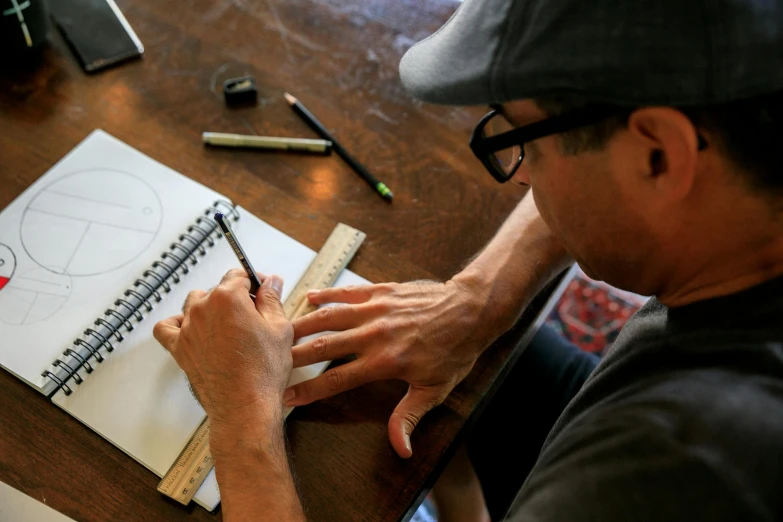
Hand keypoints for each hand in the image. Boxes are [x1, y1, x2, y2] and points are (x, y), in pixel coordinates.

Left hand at [153, 269, 293, 433]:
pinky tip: (191, 329)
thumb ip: (272, 299)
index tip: (262, 291)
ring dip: (210, 308)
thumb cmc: (263, 371)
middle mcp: (203, 308)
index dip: (254, 282)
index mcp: (228, 297)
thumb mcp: (280, 328)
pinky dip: (176, 325)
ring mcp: (188, 328)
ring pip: (194, 303)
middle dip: (236, 297)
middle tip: (254, 316)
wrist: (244, 406)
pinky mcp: (179, 349)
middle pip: (218, 289)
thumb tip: (271, 282)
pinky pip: (166, 328)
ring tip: (227, 326)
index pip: (239, 275)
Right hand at [285, 279, 499, 458]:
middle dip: (293, 356)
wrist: (470, 311)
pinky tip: (310, 296)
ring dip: (303, 324)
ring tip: (280, 331)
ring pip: (329, 317)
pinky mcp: (382, 291)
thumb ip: (409, 417)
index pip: (336, 379)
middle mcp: (374, 334)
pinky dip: (327, 294)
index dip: (308, 391)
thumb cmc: (454, 351)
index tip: (286, 397)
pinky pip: (348, 292)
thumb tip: (400, 449)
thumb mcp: (434, 390)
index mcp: (384, 362)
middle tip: (271, 362)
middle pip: (324, 346)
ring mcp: (376, 310)